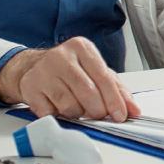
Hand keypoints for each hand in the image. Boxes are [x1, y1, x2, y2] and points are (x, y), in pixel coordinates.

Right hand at [0, 37, 140, 121]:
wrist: (31, 66)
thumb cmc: (70, 69)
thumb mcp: (95, 70)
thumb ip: (117, 89)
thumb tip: (133, 109)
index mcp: (81, 47)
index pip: (103, 77)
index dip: (114, 100)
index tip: (121, 115)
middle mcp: (61, 56)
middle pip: (87, 92)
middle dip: (98, 110)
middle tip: (99, 114)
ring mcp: (43, 72)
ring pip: (69, 105)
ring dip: (78, 114)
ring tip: (77, 106)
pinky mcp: (30, 88)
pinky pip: (51, 113)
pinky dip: (60, 116)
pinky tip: (60, 107)